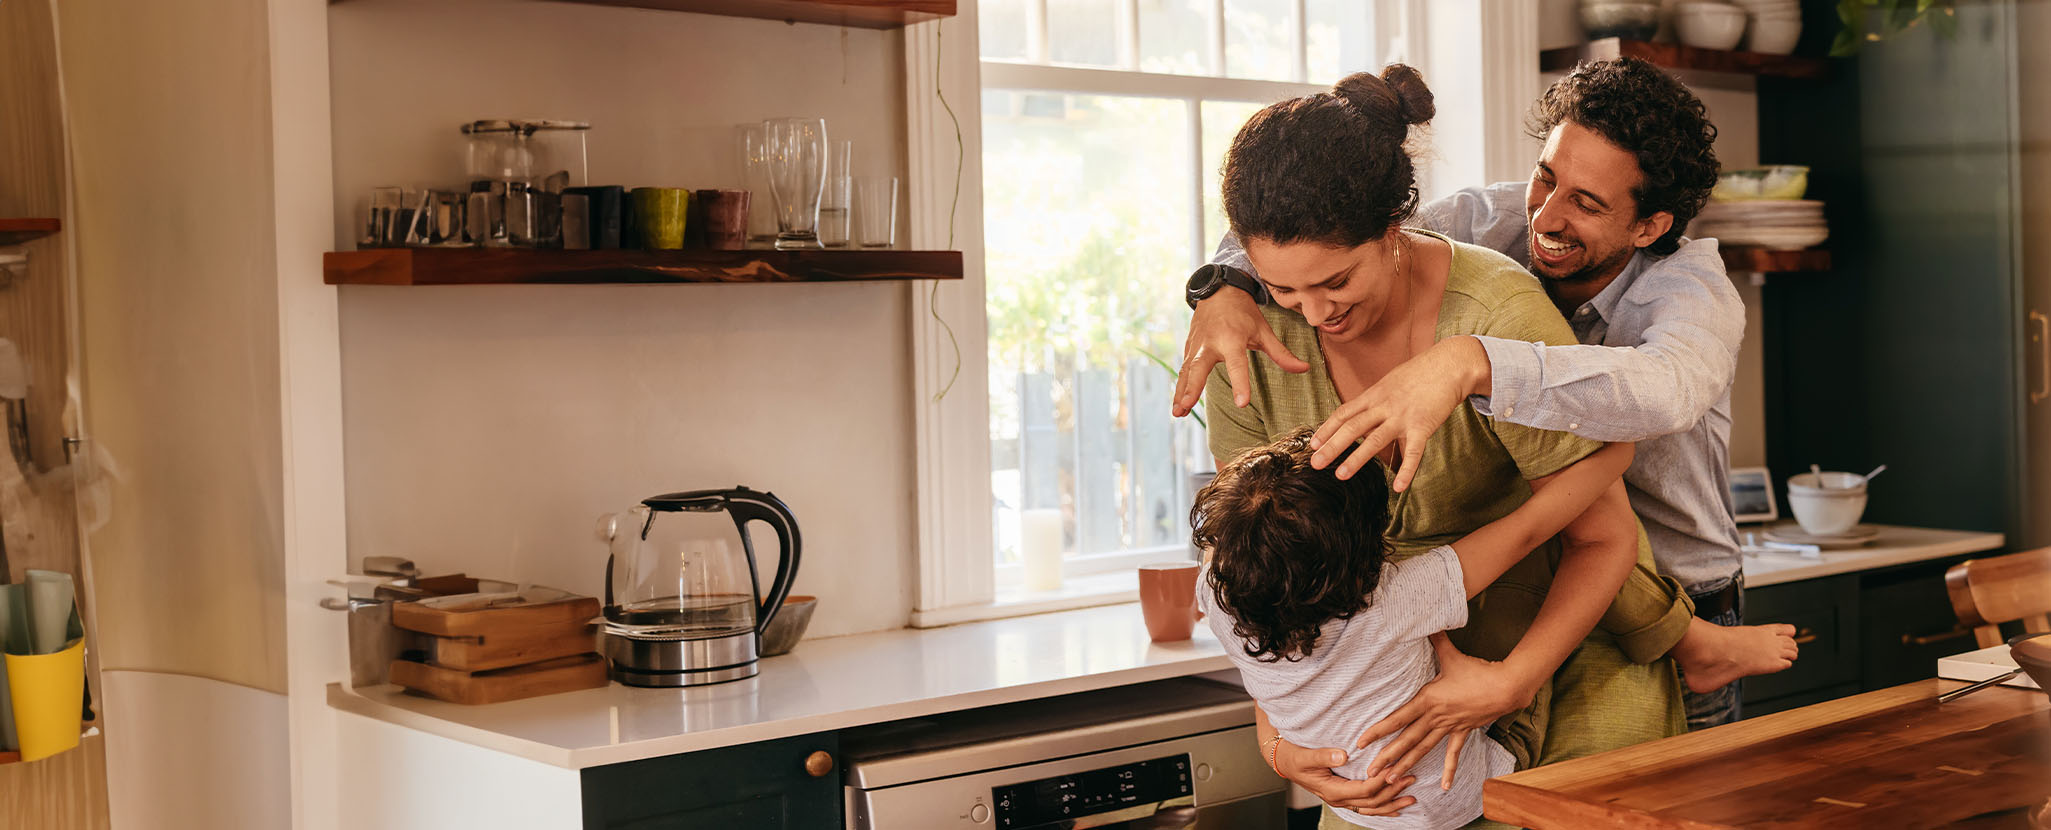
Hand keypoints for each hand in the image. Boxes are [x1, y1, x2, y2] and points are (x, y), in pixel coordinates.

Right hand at [1172, 288, 1309, 417]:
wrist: (1219, 291)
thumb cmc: (1244, 313)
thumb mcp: (1264, 331)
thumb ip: (1281, 353)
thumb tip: (1305, 369)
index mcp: (1232, 339)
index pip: (1238, 364)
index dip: (1240, 384)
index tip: (1242, 403)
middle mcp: (1211, 343)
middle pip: (1199, 368)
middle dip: (1192, 388)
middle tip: (1186, 406)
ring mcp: (1197, 345)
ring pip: (1186, 371)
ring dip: (1181, 392)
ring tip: (1178, 413)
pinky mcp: (1190, 348)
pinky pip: (1184, 370)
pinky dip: (1180, 387)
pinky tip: (1179, 405)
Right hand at [1271, 737, 1419, 816]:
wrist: (1283, 761)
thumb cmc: (1293, 756)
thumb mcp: (1305, 755)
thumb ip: (1324, 756)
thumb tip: (1343, 755)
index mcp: (1332, 790)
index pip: (1363, 789)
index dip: (1381, 781)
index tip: (1394, 769)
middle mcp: (1338, 798)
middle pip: (1372, 801)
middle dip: (1393, 791)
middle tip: (1410, 778)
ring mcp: (1341, 800)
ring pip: (1371, 807)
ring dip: (1392, 802)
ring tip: (1411, 797)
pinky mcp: (1343, 795)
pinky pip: (1366, 806)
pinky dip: (1382, 808)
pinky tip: (1395, 807)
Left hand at [1308, 336, 1487, 488]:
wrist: (1449, 365)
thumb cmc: (1420, 374)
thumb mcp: (1390, 382)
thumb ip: (1375, 399)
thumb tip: (1361, 413)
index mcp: (1374, 395)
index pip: (1344, 413)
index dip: (1327, 429)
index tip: (1313, 444)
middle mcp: (1384, 406)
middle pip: (1352, 427)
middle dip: (1331, 446)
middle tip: (1315, 464)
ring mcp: (1402, 416)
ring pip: (1375, 440)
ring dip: (1356, 459)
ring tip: (1340, 475)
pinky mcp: (1423, 425)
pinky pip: (1413, 452)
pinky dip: (1406, 470)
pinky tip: (1399, 487)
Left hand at [1354, 635, 1540, 786]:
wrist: (1506, 686)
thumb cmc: (1477, 671)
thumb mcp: (1451, 655)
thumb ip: (1436, 639)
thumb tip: (1425, 621)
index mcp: (1427, 700)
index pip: (1397, 718)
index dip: (1378, 730)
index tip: (1361, 741)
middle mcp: (1435, 717)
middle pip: (1406, 740)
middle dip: (1387, 757)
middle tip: (1370, 772)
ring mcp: (1448, 727)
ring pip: (1423, 749)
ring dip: (1407, 764)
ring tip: (1392, 780)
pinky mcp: (1462, 732)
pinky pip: (1453, 754)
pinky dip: (1448, 770)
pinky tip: (1444, 787)